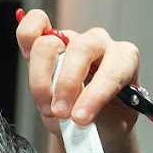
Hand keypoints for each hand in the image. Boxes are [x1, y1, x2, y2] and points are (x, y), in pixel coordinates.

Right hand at [16, 8, 140, 138]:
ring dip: (42, 78)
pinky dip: (27, 36)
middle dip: (67, 83)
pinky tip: (27, 56)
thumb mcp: (111, 127)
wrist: (97, 126)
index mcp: (125, 60)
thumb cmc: (109, 122)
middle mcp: (100, 45)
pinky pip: (35, 26)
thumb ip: (95, 119)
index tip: (80, 118)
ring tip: (46, 106)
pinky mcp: (48, 42)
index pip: (112, 70)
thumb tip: (72, 115)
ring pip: (50, 43)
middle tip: (60, 112)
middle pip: (81, 49)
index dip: (94, 95)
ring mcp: (73, 40)